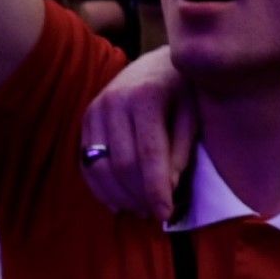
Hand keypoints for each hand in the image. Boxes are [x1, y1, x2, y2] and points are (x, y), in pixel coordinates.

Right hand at [80, 45, 193, 218]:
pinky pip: (86, 161)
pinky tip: (118, 202)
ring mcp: (95, 109)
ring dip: (119, 195)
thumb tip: (168, 189)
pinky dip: (100, 187)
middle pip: (122, 163)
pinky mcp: (86, 119)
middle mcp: (114, 101)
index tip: (165, 216)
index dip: (156, 189)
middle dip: (139, 195)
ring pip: (100, 167)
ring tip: (140, 210)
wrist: (157, 62)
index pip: (149, 154)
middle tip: (155, 215)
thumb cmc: (183, 90)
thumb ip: (181, 149)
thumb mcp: (193, 114)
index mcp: (146, 97)